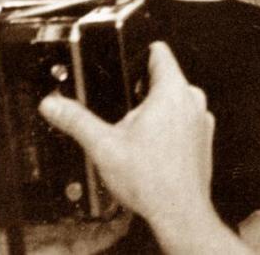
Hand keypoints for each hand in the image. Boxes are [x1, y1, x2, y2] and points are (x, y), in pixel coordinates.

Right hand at [38, 43, 217, 236]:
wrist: (179, 209)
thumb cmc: (150, 179)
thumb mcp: (104, 146)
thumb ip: (77, 120)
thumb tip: (54, 104)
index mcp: (172, 91)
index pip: (160, 52)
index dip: (141, 50)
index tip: (127, 55)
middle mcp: (192, 99)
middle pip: (165, 78)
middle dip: (142, 88)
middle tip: (122, 108)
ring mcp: (202, 117)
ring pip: (175, 100)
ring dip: (156, 109)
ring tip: (135, 133)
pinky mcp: (204, 134)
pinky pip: (184, 118)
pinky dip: (169, 125)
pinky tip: (152, 146)